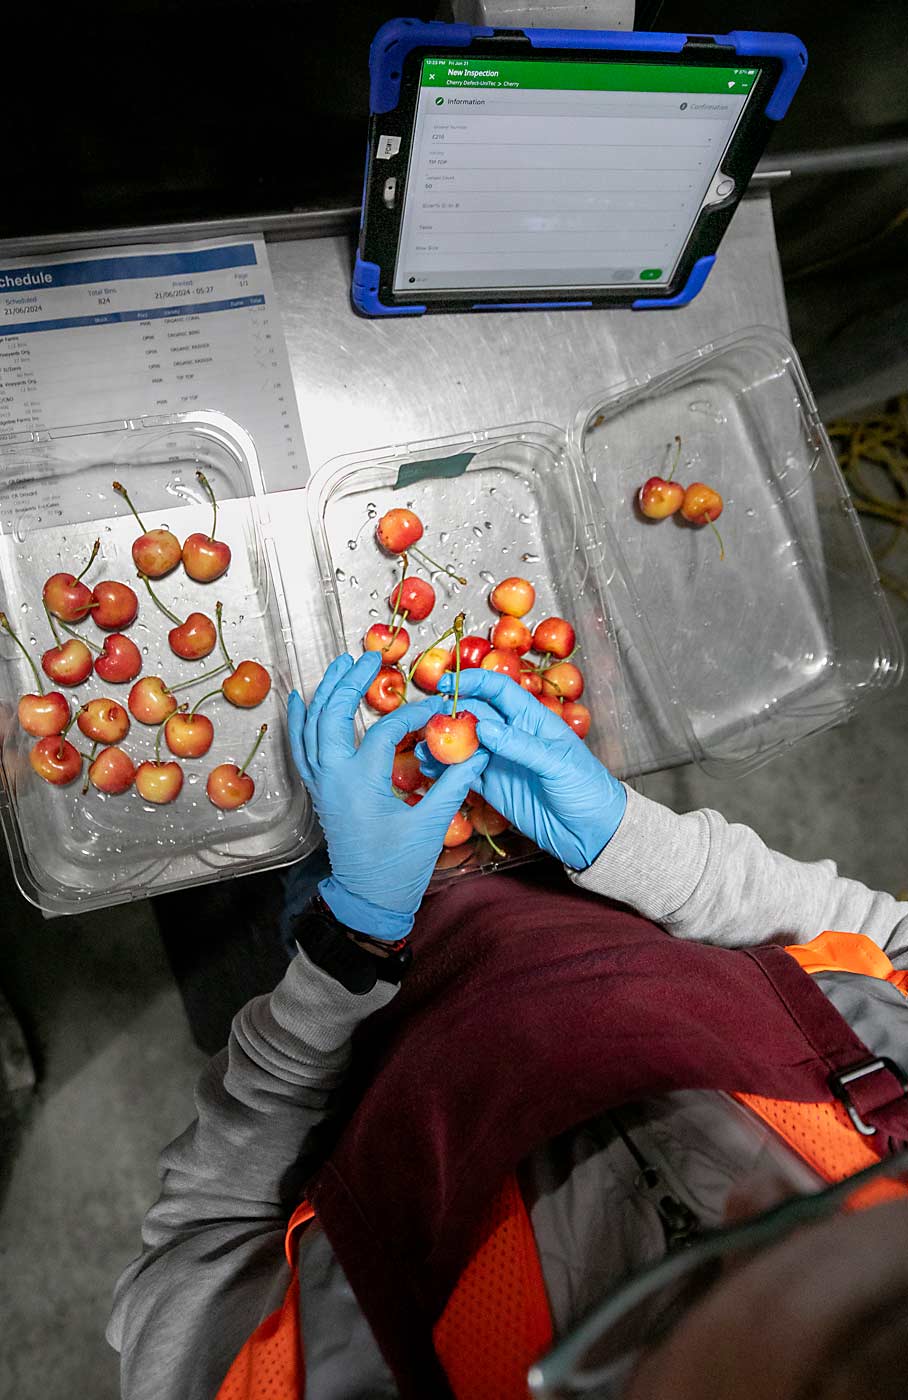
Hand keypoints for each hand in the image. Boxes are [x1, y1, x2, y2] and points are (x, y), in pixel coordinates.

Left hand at [288, 653, 487, 939]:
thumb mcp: (432, 825)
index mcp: (361, 781)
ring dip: (324, 693)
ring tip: (337, 665)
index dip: (414, 714)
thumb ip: (453, 782)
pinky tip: (301, 701)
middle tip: (370, 657)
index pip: (386, 731)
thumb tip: (479, 749)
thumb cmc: (399, 867)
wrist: (368, 900)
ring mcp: (322, 784)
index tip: (439, 708)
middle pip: (334, 715)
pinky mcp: (320, 791)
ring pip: (312, 728)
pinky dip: (300, 723)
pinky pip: (302, 750)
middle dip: (350, 682)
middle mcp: (334, 776)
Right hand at [419, 669, 625, 869]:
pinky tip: (429, 770)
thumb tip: (483, 726)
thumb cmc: (587, 789)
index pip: (497, 691)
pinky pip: (464, 773)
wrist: (591, 832)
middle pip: (474, 714)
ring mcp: (501, 761)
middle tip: (426, 721)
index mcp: (532, 719)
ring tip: (421, 747)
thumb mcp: (557, 763)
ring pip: (464, 744)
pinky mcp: (493, 787)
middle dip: (449, 713)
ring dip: (442, 743)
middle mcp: (512, 735)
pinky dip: (445, 771)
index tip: (446, 684)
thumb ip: (520, 745)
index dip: (472, 682)